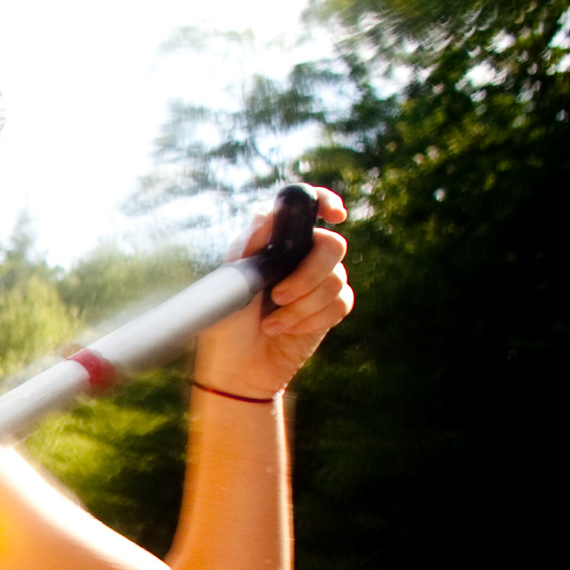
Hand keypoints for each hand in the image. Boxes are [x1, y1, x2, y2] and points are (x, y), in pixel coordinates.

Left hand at [192, 186, 352, 399]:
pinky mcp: (330, 308)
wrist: (238, 367)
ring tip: (272, 322)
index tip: (335, 215)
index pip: (306, 207)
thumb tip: (268, 212)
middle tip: (278, 296)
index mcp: (274, 241)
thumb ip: (252, 244)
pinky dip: (313, 319)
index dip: (324, 202)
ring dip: (303, 305)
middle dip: (308, 274)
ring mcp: (318, 281)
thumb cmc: (228, 322)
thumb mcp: (232, 280)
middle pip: (332, 245)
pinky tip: (289, 331)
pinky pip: (341, 303)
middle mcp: (300, 256)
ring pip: (337, 278)